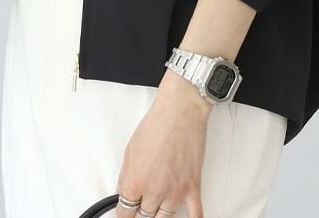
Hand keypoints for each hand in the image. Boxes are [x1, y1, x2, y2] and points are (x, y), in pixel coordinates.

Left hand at [115, 70, 212, 217]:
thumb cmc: (156, 125)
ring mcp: (175, 192)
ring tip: (158, 205)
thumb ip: (125, 176)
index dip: (124, 213)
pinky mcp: (193, 187)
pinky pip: (195, 214)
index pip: (125, 213)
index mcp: (135, 182)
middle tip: (142, 204)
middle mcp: (154, 191)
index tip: (126, 212)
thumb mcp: (130, 150)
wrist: (181, 112)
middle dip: (141, 212)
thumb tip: (123, 192)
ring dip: (160, 213)